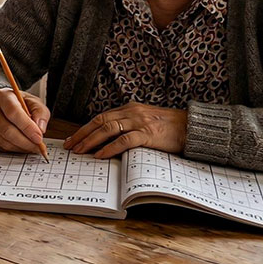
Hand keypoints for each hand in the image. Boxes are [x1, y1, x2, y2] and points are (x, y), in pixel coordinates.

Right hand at [0, 88, 50, 154]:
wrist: (3, 104)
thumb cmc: (20, 103)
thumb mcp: (34, 102)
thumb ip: (40, 113)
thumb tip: (40, 129)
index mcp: (3, 97)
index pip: (13, 112)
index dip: (27, 127)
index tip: (39, 138)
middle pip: (7, 130)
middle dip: (25, 141)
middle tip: (38, 147)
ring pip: (3, 141)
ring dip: (21, 147)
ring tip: (33, 146)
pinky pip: (0, 147)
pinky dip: (14, 149)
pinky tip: (22, 146)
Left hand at [63, 102, 186, 158]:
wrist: (192, 127)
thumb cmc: (170, 127)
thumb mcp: (146, 121)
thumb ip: (129, 125)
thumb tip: (109, 139)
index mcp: (130, 108)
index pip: (101, 117)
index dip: (85, 128)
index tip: (73, 138)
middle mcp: (132, 112)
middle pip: (100, 121)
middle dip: (82, 134)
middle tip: (70, 146)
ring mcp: (140, 122)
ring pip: (108, 129)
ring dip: (91, 140)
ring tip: (81, 151)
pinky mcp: (148, 133)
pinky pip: (124, 140)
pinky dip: (110, 148)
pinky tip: (100, 155)